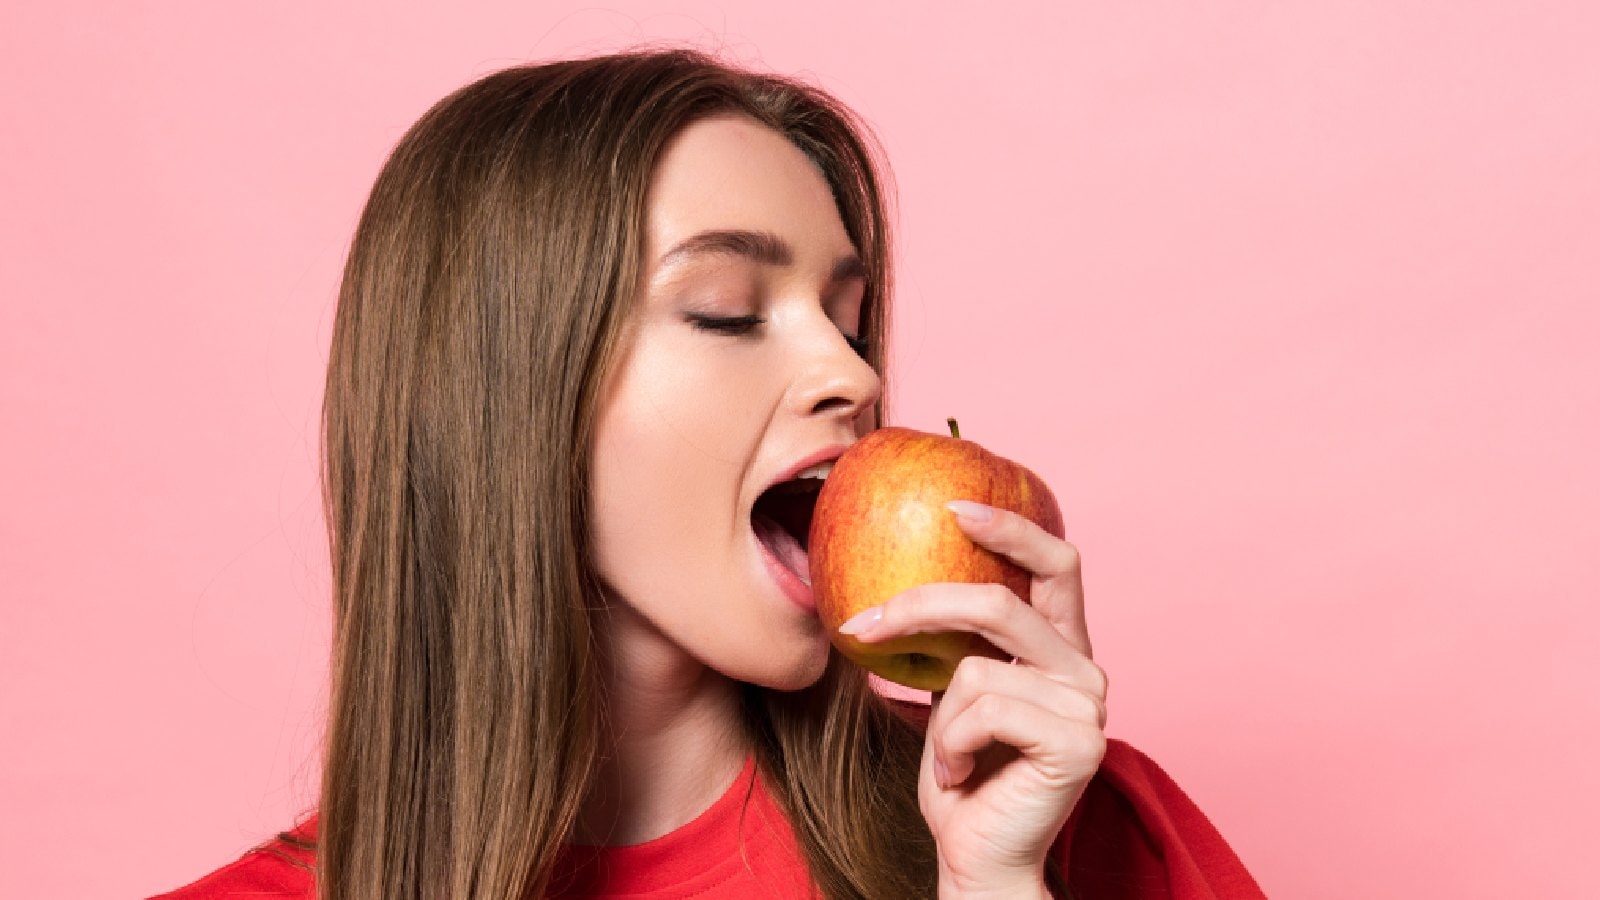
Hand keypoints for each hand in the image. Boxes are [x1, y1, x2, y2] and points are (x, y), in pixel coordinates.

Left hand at [839, 500, 1107, 896]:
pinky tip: (963, 776)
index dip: (1012, 528)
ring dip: (939, 718)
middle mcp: (1084, 669)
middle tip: (861, 624)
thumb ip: (954, 641)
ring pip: (977, 667)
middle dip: (921, 606)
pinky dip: (952, 745)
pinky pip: (983, 710)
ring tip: (949, 758)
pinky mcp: (1078, 741)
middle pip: (1000, 602)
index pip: (1056, 564)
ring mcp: (1088, 705)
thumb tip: (895, 579)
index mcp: (1060, 648)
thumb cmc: (962, 777)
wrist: (977, 857)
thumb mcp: (950, 692)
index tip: (954, 507)